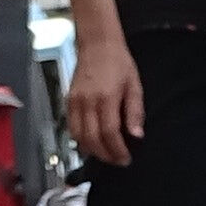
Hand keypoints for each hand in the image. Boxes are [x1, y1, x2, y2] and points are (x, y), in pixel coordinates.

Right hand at [67, 36, 142, 167]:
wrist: (97, 44)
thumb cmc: (118, 62)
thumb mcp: (134, 85)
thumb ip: (135, 112)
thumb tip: (137, 135)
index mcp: (106, 97)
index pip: (109, 133)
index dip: (117, 150)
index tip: (126, 158)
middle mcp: (87, 101)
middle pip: (92, 139)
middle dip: (106, 155)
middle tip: (117, 161)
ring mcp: (75, 101)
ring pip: (78, 136)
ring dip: (92, 150)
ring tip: (106, 154)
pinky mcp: (68, 101)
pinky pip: (71, 127)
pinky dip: (80, 140)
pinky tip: (92, 143)